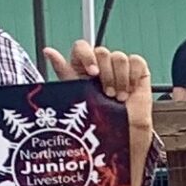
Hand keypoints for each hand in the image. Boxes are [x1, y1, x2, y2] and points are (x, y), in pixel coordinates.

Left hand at [46, 40, 153, 185]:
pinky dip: (133, 76)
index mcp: (83, 69)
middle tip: (107, 94)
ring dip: (119, 79)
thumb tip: (48, 51)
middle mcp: (101, 67)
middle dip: (105, 75)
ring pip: (118, 56)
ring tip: (118, 98)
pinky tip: (130, 91)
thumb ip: (64, 71)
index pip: (82, 47)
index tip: (92, 73)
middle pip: (101, 51)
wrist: (123, 138)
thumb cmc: (98, 122)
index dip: (87, 56)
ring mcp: (119, 69)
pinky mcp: (137, 72)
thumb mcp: (77, 95)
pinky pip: (136, 61)